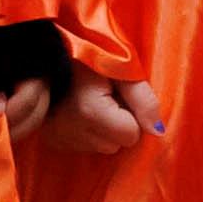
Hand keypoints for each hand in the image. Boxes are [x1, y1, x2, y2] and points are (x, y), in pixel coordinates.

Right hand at [31, 70, 161, 155]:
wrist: (45, 54)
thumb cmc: (88, 57)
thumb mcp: (121, 70)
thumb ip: (143, 99)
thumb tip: (158, 132)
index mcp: (92, 112)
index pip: (131, 135)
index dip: (130, 115)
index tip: (117, 96)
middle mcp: (74, 131)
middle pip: (116, 144)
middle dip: (117, 125)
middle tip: (104, 98)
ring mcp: (60, 138)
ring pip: (100, 147)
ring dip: (102, 130)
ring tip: (90, 103)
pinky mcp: (52, 141)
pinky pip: (82, 147)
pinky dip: (85, 133)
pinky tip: (78, 113)